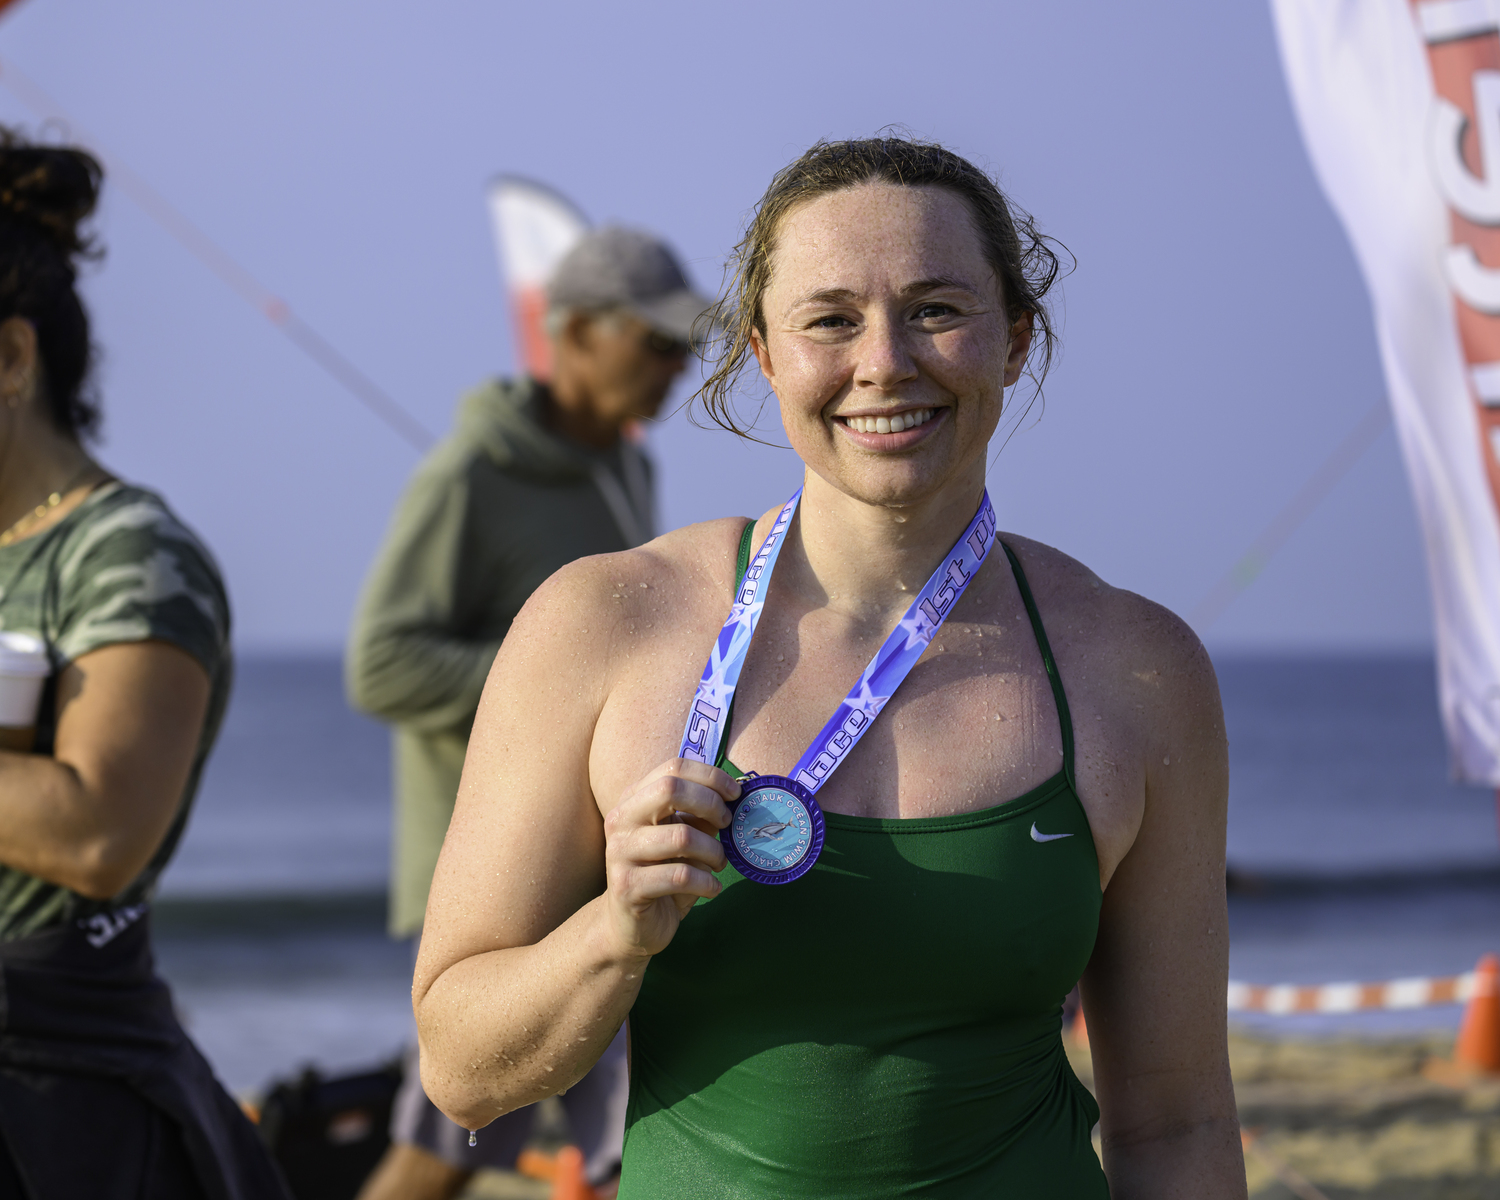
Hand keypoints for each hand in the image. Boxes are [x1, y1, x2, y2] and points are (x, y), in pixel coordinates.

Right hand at [601, 758, 738, 959]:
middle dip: (710, 804)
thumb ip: (701, 816)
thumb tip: (734, 795)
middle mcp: (621, 820)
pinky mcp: (627, 886)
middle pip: (670, 789)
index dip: (710, 776)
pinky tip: (712, 889)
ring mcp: (620, 853)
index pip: (673, 767)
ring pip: (682, 837)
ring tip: (719, 864)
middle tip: (727, 824)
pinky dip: (707, 883)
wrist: (630, 926)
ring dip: (713, 852)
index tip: (735, 793)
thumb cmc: (662, 875)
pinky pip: (680, 876)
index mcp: (634, 800)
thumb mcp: (684, 839)